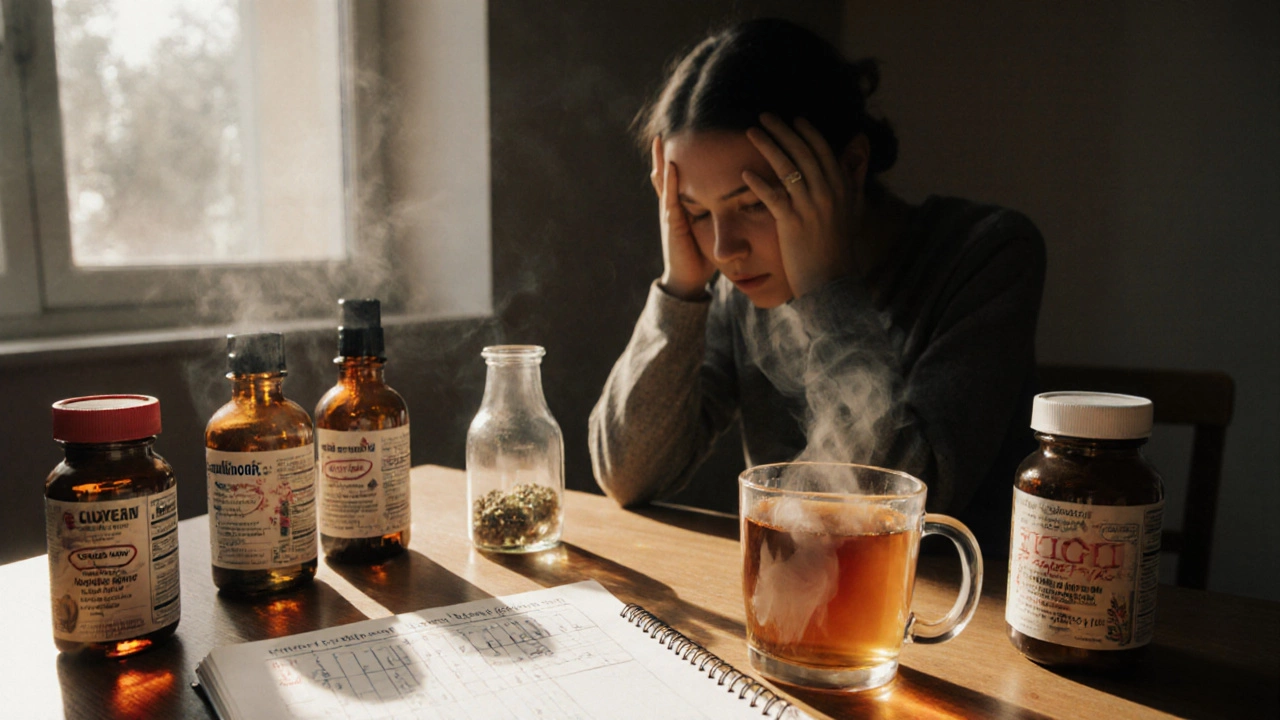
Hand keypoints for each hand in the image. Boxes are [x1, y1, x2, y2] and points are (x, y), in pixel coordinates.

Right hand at [651, 136, 715, 299]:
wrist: (687, 280)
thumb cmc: (700, 257)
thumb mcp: (708, 231)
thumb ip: (715, 216)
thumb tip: (736, 203)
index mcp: (680, 209)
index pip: (675, 180)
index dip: (674, 160)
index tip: (677, 138)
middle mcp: (671, 208)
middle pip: (664, 175)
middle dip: (662, 154)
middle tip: (661, 132)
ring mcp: (669, 214)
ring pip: (663, 182)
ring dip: (662, 161)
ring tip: (660, 140)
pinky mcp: (673, 224)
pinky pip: (670, 198)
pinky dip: (671, 181)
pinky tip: (671, 166)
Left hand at [742, 115, 856, 298]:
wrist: (832, 280)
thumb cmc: (838, 244)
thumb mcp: (853, 205)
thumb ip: (854, 173)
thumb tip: (861, 140)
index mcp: (843, 186)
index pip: (823, 150)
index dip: (807, 132)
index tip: (793, 119)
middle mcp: (829, 192)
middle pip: (802, 152)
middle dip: (783, 130)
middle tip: (765, 116)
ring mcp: (811, 207)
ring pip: (786, 168)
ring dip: (767, 146)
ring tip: (751, 132)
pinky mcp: (793, 223)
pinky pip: (773, 196)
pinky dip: (758, 182)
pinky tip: (744, 172)